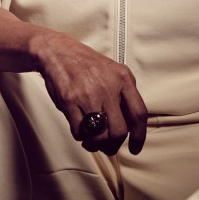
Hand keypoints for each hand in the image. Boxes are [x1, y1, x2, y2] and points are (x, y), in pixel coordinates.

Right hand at [36, 32, 147, 155]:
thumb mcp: (114, 73)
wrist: (59, 51)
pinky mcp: (69, 101)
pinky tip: (80, 129)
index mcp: (124, 79)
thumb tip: (132, 126)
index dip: (139, 136)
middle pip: (119, 131)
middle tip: (107, 147)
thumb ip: (125, 95)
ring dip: (95, 144)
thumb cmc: (88, 65)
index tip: (135, 148)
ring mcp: (88, 95)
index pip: (139, 114)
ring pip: (99, 136)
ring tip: (91, 140)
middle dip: (113, 145)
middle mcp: (108, 87)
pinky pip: (79, 131)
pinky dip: (80, 136)